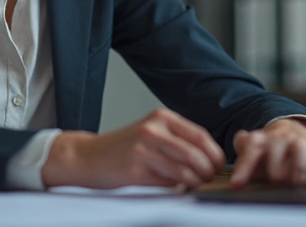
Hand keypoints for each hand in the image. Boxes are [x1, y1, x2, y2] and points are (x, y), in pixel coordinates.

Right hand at [41, 108, 225, 188]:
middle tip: (209, 180)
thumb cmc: (123, 148)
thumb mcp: (151, 132)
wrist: (87, 156)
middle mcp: (153, 129)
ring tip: (194, 185)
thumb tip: (210, 158)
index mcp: (161, 117)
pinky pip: (167, 183)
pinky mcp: (135, 170)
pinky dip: (178, 188)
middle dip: (208, 171)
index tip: (219, 166)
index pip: (200, 136)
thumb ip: (177, 139)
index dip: (215, 154)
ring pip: (184, 171)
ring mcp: (143, 149)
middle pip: (196, 154)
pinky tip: (176, 188)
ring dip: (195, 182)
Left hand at [230, 118, 305, 189]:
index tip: (237, 185)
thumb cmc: (269, 151)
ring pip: (301, 151)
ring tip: (295, 182)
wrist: (294, 134)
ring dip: (298, 167)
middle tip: (274, 179)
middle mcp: (281, 139)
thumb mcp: (254, 150)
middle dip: (274, 166)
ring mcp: (301, 145)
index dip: (244, 167)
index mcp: (263, 139)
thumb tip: (240, 138)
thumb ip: (243, 146)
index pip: (252, 149)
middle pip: (276, 148)